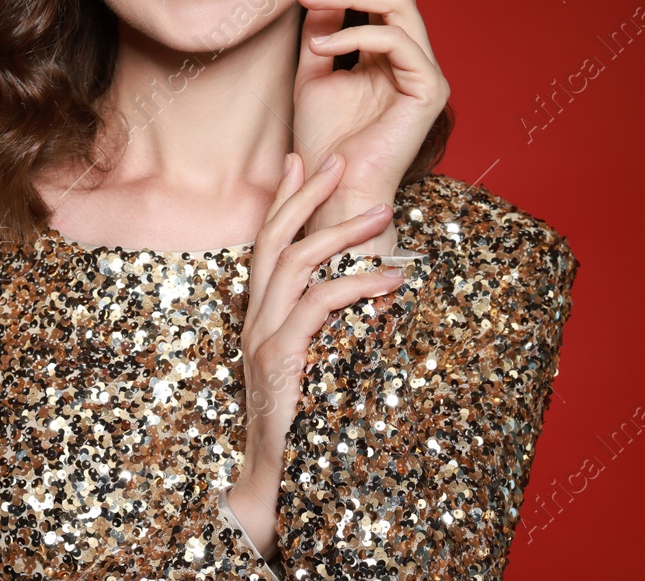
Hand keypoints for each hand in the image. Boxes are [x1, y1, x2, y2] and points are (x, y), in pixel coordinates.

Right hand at [228, 150, 405, 559]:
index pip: (265, 244)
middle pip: (273, 238)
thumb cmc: (300, 427)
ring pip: (297, 262)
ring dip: (341, 232)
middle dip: (306, 194)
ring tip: (384, 214)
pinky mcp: (280, 358)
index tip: (301, 161)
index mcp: (260, 317)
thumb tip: (373, 296)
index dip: (283, 199)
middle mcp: (255, 320)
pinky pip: (319, 305)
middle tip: (338, 160)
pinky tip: (390, 280)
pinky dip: (357, 285)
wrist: (272, 484)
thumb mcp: (316, 366)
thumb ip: (332, 330)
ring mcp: (263, 338)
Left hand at [292, 0, 451, 247]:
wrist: (333, 191)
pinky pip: (394, 41)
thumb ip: (320, 28)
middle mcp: (412, 51)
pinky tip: (321, 43)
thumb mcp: (311, 72)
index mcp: (388, 45)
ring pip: (397, 3)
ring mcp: (425, 69)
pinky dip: (354, 35)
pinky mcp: (428, 88)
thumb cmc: (322, 141)